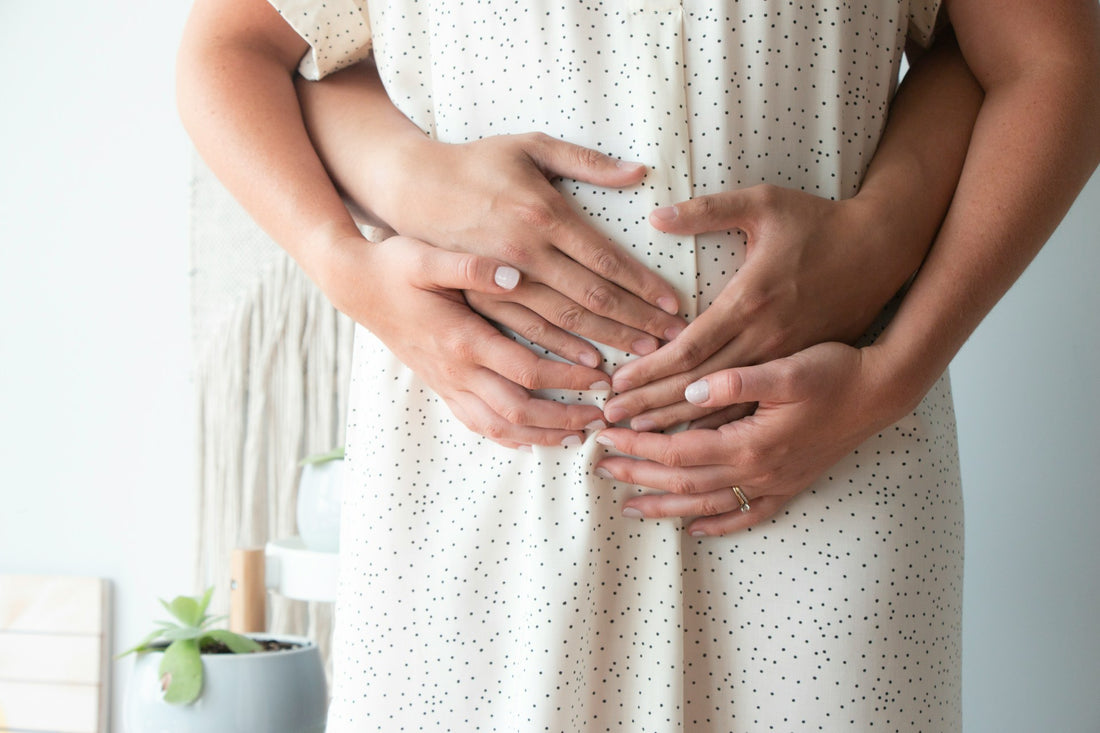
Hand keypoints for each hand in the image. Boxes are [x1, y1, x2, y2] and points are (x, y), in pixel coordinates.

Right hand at [319, 234, 610, 447]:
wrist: (354, 286)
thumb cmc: (393, 266)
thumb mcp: (427, 256)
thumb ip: (471, 267)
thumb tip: (515, 273)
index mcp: (462, 339)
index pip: (526, 370)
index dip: (568, 379)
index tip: (602, 376)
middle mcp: (455, 370)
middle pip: (518, 412)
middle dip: (563, 419)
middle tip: (600, 417)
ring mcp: (446, 383)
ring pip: (498, 428)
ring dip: (540, 436)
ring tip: (576, 437)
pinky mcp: (440, 386)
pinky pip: (477, 424)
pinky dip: (508, 437)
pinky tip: (531, 438)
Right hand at [364, 132, 686, 361]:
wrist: (411, 188)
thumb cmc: (476, 162)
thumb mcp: (530, 145)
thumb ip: (586, 161)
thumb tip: (639, 172)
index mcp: (542, 215)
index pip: (605, 260)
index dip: (643, 285)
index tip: (675, 304)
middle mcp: (524, 254)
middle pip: (592, 299)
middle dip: (637, 322)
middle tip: (674, 340)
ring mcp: (501, 282)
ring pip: (563, 324)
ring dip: (608, 342)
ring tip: (645, 357)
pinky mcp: (481, 298)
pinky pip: (527, 334)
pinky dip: (560, 354)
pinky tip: (589, 367)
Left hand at [594, 342, 903, 535]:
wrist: (882, 392)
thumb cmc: (834, 372)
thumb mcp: (786, 367)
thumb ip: (736, 381)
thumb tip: (690, 389)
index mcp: (749, 442)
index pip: (676, 450)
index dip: (638, 444)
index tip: (605, 435)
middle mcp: (758, 471)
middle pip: (683, 482)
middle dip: (639, 474)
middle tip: (600, 469)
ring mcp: (775, 483)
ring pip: (708, 505)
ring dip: (666, 506)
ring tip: (631, 507)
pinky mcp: (790, 485)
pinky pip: (748, 515)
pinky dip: (719, 525)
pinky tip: (696, 529)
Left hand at [603, 185, 918, 428]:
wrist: (885, 251)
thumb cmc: (820, 223)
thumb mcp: (764, 203)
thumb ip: (708, 210)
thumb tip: (656, 215)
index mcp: (750, 302)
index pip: (688, 349)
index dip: (648, 370)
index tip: (615, 385)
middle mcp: (765, 339)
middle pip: (697, 386)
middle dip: (650, 405)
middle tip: (609, 420)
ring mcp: (784, 360)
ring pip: (724, 407)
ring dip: (678, 424)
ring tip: (638, 437)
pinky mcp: (799, 369)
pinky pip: (754, 409)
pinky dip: (721, 426)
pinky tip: (694, 444)